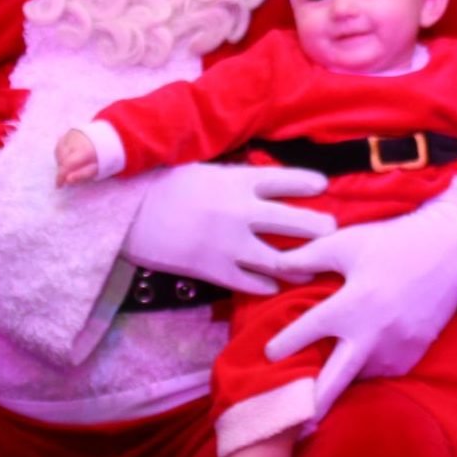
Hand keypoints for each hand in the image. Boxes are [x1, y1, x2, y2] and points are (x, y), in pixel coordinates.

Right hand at [55, 129, 98, 186]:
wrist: (108, 138)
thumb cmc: (102, 157)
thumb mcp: (96, 169)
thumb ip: (82, 175)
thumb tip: (68, 180)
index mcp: (84, 151)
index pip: (67, 165)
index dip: (60, 177)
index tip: (59, 186)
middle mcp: (74, 141)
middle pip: (62, 160)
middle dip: (63, 170)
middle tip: (70, 175)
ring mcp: (70, 136)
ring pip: (59, 153)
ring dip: (62, 162)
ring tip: (72, 166)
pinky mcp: (68, 133)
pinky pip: (59, 146)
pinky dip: (61, 154)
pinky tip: (68, 157)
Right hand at [121, 163, 332, 294]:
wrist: (125, 214)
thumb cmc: (158, 186)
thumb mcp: (200, 170)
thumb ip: (231, 178)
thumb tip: (258, 184)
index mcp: (237, 180)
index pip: (286, 180)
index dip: (309, 184)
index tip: (322, 187)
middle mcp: (241, 212)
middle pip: (295, 222)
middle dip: (319, 228)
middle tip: (331, 232)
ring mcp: (228, 243)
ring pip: (279, 259)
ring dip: (301, 264)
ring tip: (312, 268)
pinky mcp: (213, 268)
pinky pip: (250, 282)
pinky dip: (266, 285)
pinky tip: (275, 286)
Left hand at [262, 199, 456, 417]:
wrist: (450, 250)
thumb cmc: (392, 243)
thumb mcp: (344, 243)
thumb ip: (305, 258)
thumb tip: (273, 267)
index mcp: (350, 306)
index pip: (306, 333)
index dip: (283, 346)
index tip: (268, 355)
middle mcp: (371, 335)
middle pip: (335, 382)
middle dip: (312, 404)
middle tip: (293, 426)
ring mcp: (395, 349)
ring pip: (358, 378)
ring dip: (340, 385)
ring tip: (318, 397)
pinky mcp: (413, 354)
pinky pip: (382, 372)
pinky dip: (366, 373)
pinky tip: (354, 372)